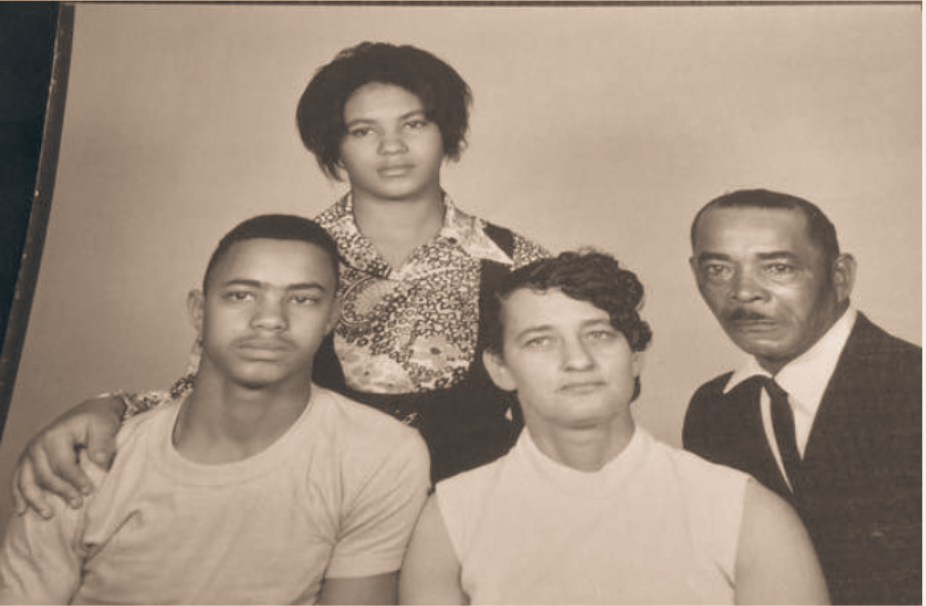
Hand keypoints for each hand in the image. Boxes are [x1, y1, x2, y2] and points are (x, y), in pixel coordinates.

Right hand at [11, 395, 123, 518]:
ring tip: (49, 514)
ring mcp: (31, 452)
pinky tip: (22, 510)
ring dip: (35, 500)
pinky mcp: (29, 459)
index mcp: (55, 435)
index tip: (89, 491)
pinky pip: (18, 480)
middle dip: (61, 492)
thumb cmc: (98, 420)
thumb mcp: (105, 425)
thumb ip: (103, 442)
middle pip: (45, 475)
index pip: (63, 464)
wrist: (91, 412)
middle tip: (78, 504)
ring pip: (27, 481)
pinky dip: (18, 495)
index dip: (76, 480)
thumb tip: (101, 461)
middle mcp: (38, 444)